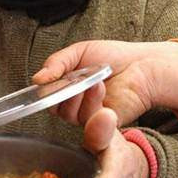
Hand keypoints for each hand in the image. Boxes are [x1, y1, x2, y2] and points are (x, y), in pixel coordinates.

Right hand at [33, 39, 177, 128]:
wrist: (141, 65)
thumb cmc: (113, 57)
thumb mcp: (78, 52)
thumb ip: (56, 63)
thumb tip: (37, 79)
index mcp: (65, 88)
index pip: (44, 95)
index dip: (45, 88)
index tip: (51, 78)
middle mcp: (73, 104)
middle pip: (53, 106)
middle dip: (61, 90)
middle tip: (74, 77)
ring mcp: (87, 115)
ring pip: (67, 113)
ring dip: (77, 94)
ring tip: (93, 79)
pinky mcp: (101, 124)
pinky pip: (86, 119)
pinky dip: (90, 101)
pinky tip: (99, 87)